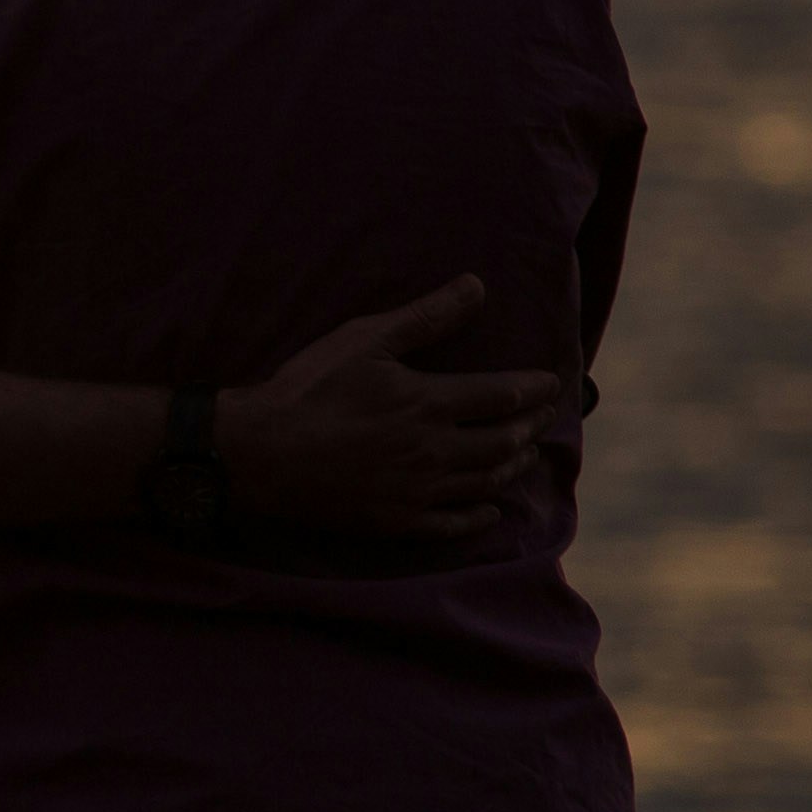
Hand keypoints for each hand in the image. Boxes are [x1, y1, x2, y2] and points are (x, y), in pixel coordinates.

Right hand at [218, 278, 570, 537]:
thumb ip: (425, 316)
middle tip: (545, 415)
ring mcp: (418, 491)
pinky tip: (490, 511)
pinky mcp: (397, 521)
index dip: (533, 388)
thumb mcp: (364, 340)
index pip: (501, 395)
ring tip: (526, 453)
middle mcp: (434, 451)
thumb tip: (476, 286)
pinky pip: (453, 524)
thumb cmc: (308, 389)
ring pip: (485, 482)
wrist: (259, 455)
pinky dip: (479, 517)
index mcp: (429, 403)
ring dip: (512, 465)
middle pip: (503, 441)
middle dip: (530, 426)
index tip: (552, 381)